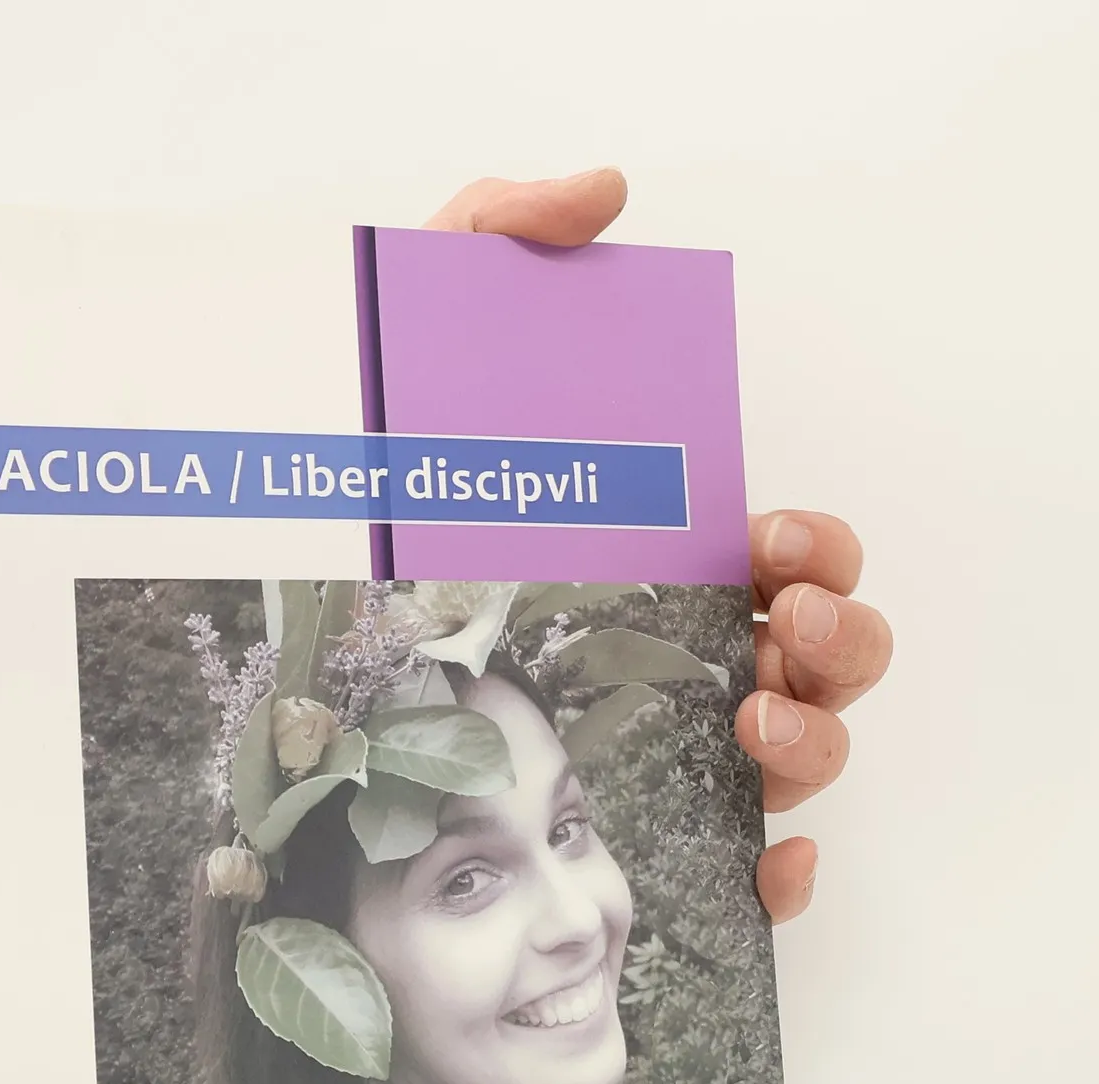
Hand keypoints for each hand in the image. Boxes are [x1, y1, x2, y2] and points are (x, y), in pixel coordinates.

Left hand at [425, 170, 891, 924]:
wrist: (258, 608)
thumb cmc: (356, 493)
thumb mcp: (412, 343)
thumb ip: (499, 234)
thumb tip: (604, 191)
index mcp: (666, 560)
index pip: (800, 557)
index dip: (823, 548)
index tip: (774, 534)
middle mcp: (679, 656)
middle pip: (828, 659)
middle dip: (840, 641)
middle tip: (782, 628)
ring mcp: (659, 748)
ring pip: (799, 761)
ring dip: (814, 745)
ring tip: (750, 725)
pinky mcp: (625, 835)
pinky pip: (736, 872)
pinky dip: (776, 877)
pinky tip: (763, 866)